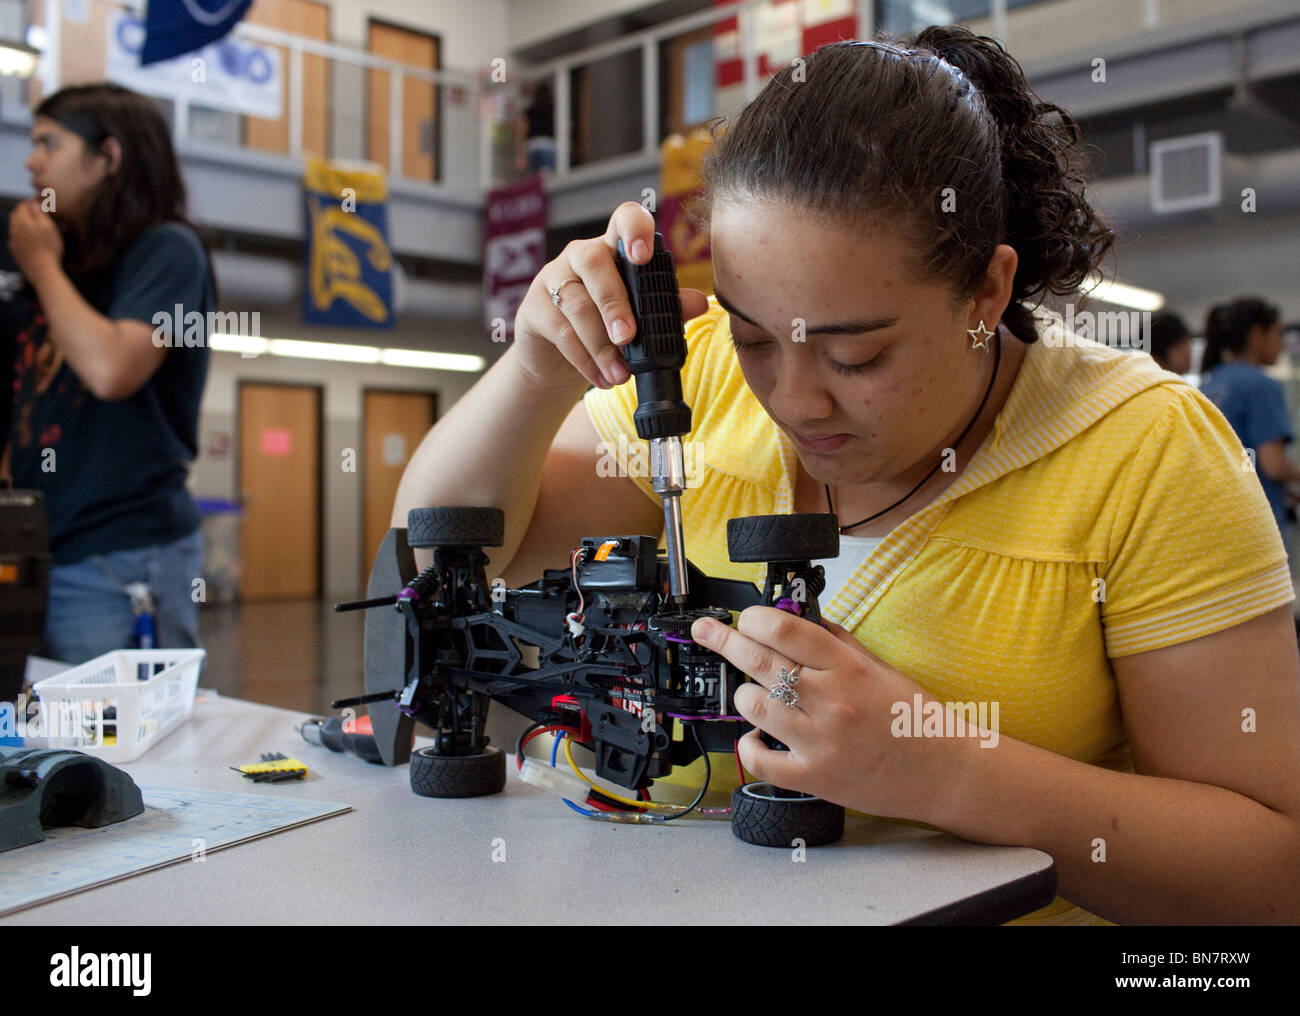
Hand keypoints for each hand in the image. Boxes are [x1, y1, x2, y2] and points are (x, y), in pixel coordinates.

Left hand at [8, 199, 63, 280]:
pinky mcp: (16, 251)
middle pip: (16, 215)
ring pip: (15, 227)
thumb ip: (38, 213)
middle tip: (35, 211)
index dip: (29, 202)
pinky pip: (15, 239)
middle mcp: (14, 230)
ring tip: (33, 224)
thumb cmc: (49, 248)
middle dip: (24, 211)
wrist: (43, 271)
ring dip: (22, 223)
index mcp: (22, 221)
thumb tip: (32, 203)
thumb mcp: (48, 227)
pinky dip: (21, 235)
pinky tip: (28, 238)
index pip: (22, 206)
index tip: (38, 202)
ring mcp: (14, 241)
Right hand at [513, 200, 708, 391]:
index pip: (623, 219)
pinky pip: (561, 333)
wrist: (558, 359)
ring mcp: (552, 279)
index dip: (633, 230)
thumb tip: (699, 303)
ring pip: (577, 305)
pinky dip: (585, 361)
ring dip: (601, 345)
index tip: (643, 256)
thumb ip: (668, 307)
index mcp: (613, 249)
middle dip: (613, 303)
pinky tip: (603, 378)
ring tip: (621, 374)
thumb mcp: (640, 318)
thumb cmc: (605, 327)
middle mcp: (580, 256)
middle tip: (628, 337)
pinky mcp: (533, 308)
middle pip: (594, 263)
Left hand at [690, 606, 962, 821]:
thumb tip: (800, 618)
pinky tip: (754, 736)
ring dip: (743, 694)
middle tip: (708, 631)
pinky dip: (748, 745)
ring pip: (753, 705)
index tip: (743, 618)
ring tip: (750, 692)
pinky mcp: (813, 777)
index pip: (785, 630)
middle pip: (759, 661)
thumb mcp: (879, 667)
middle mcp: (831, 701)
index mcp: (848, 668)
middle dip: (725, 641)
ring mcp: (820, 741)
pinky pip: (760, 759)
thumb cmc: (913, 718)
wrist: (943, 771)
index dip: (754, 619)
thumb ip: (838, 643)